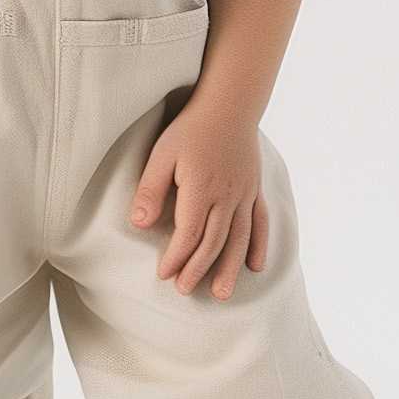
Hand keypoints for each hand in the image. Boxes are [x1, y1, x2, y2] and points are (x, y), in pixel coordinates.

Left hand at [129, 102, 267, 298]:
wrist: (230, 104)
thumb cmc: (191, 128)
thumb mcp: (161, 154)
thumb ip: (150, 190)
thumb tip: (138, 224)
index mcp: (202, 190)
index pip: (189, 234)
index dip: (176, 257)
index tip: (164, 275)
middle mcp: (228, 197)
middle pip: (214, 243)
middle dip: (198, 269)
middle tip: (185, 290)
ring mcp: (245, 194)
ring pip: (239, 240)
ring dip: (229, 268)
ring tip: (222, 294)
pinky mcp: (255, 189)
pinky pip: (260, 223)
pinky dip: (258, 246)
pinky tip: (254, 266)